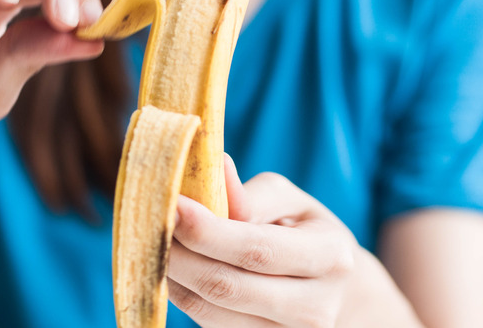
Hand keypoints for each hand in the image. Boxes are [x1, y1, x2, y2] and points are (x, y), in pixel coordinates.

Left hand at [167, 156, 420, 326]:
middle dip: (177, 254)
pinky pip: (206, 323)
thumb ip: (253, 194)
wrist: (335, 290)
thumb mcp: (291, 202)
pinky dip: (180, 292)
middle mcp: (314, 308)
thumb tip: (217, 170)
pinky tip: (169, 265)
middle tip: (148, 223)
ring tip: (152, 241)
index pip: (254, 249)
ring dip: (171, 275)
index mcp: (329, 258)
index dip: (206, 230)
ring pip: (208, 310)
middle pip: (225, 287)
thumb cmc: (305, 232)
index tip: (170, 204)